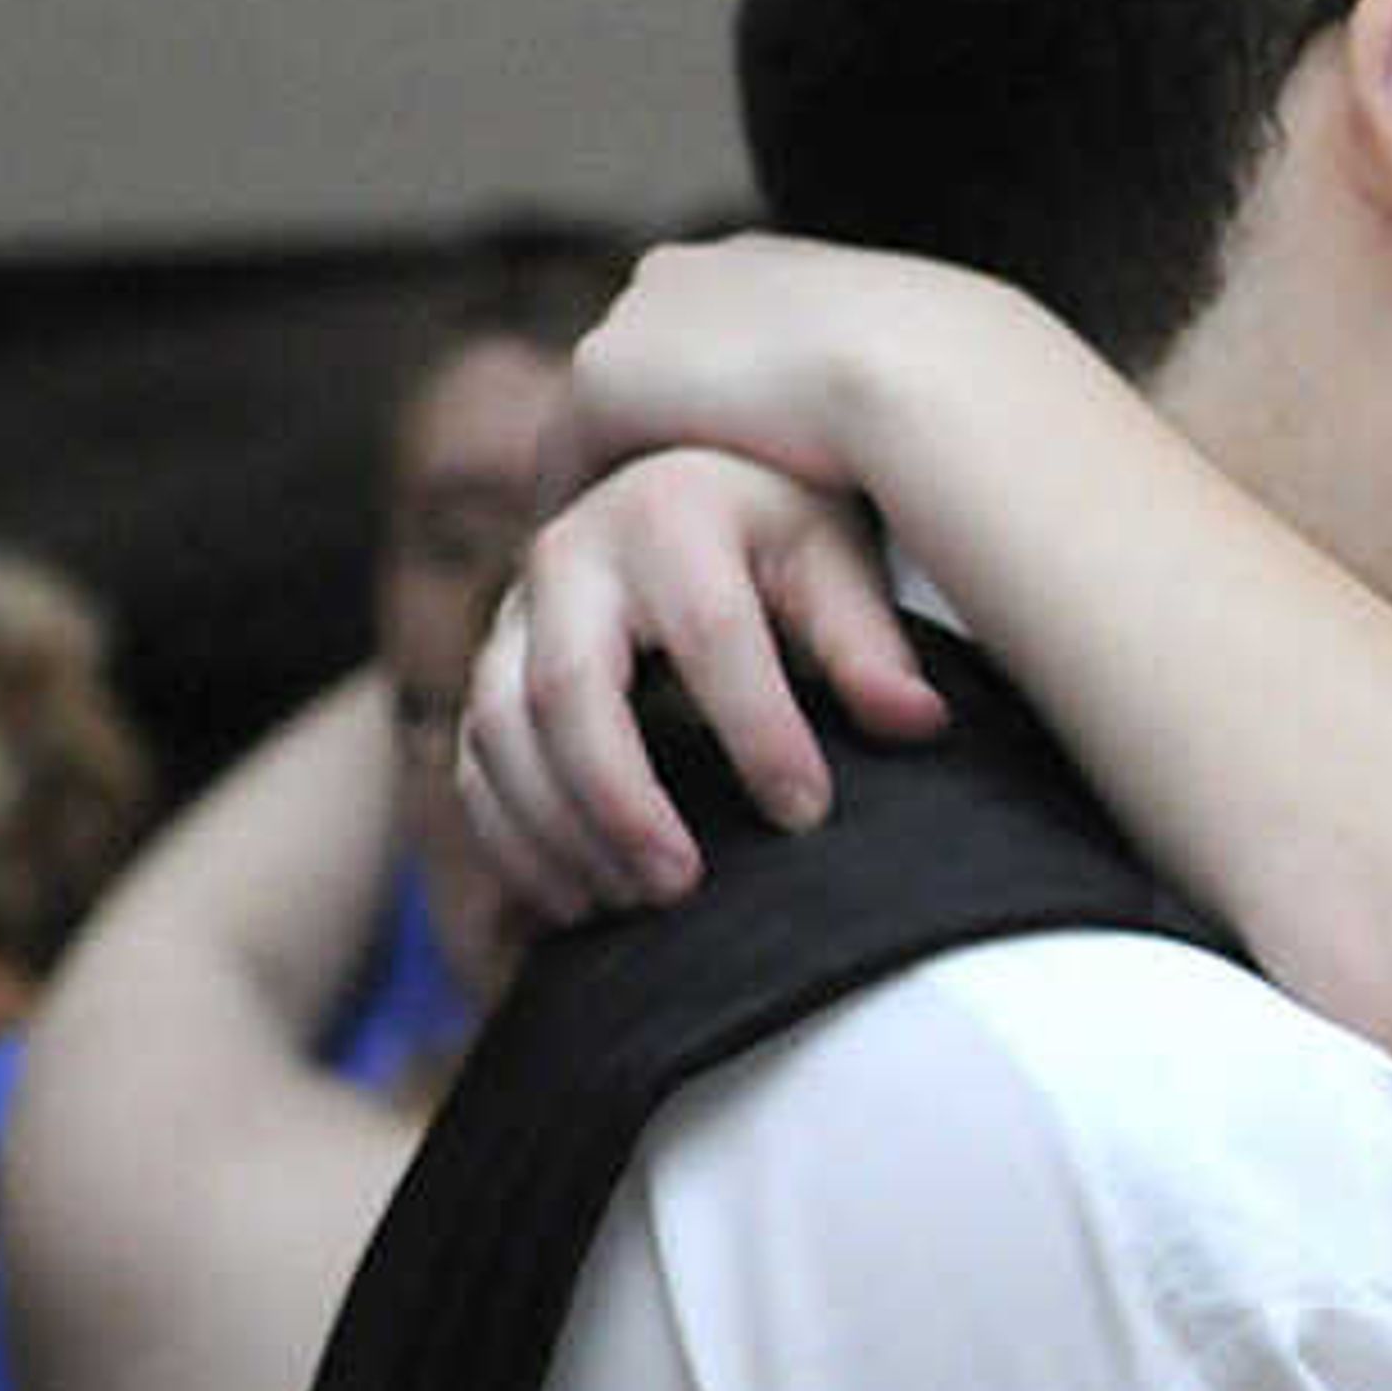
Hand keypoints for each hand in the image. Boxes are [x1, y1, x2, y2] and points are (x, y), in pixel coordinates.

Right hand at [461, 449, 946, 920]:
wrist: (688, 486)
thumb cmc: (781, 534)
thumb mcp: (837, 559)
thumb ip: (868, 641)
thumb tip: (918, 722)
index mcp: (667, 512)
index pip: (709, 634)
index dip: (756, 731)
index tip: (806, 815)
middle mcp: (570, 555)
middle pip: (569, 689)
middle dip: (620, 799)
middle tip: (682, 886)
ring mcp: (514, 615)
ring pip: (500, 730)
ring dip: (558, 831)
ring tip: (635, 902)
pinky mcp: (492, 671)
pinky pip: (473, 763)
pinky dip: (513, 841)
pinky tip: (577, 904)